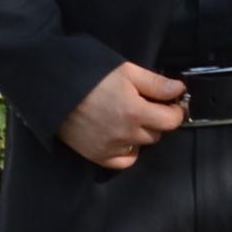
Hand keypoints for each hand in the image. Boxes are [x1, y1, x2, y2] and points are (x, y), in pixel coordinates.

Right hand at [57, 61, 186, 168]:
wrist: (51, 87)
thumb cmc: (89, 75)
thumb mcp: (126, 71)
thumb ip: (156, 83)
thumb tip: (180, 90)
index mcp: (135, 112)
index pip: (171, 121)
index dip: (175, 110)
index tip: (170, 103)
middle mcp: (125, 134)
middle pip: (156, 134)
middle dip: (156, 120)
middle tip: (145, 105)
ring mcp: (110, 147)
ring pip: (141, 146)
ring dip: (141, 133)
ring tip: (128, 117)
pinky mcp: (96, 155)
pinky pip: (123, 161)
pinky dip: (127, 151)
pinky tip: (122, 137)